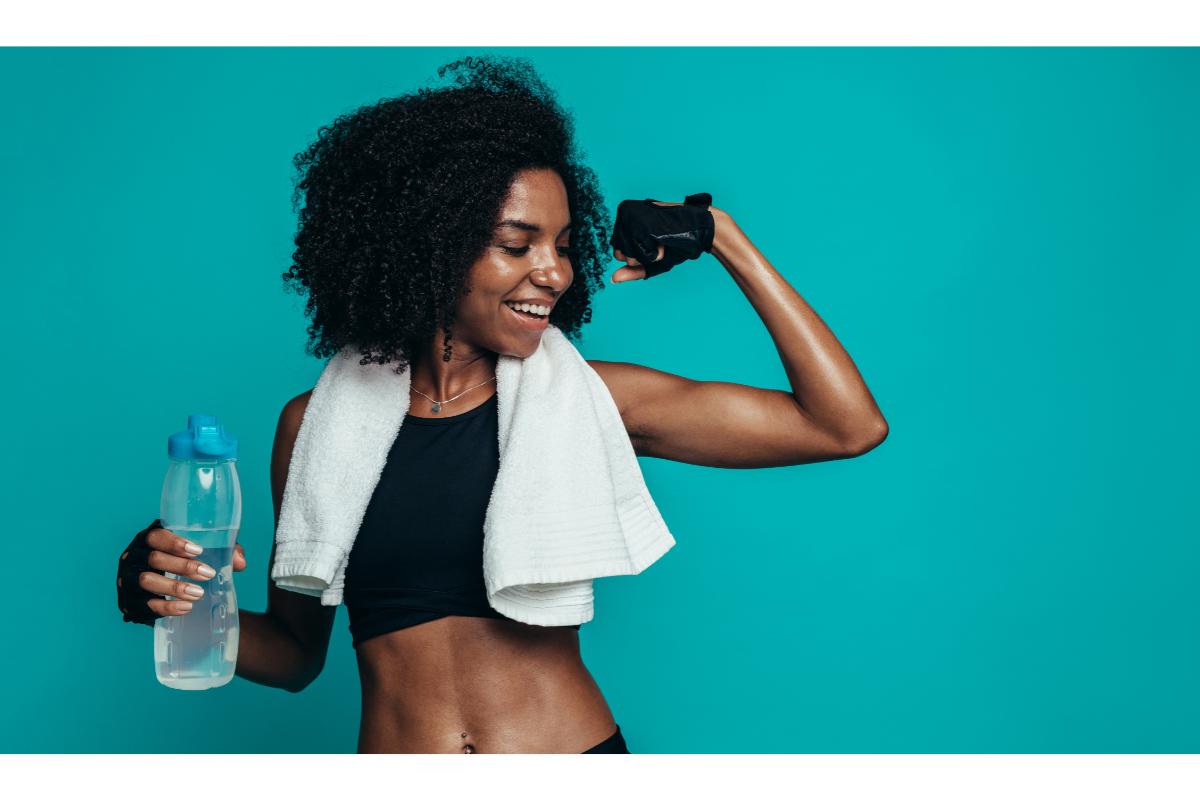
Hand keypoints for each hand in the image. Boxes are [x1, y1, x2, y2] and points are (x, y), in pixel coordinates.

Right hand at [116, 520, 246, 625]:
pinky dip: (165, 607)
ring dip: (174, 587)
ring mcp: (126, 580)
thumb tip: (239, 563)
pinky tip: (185, 608)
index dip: (174, 542)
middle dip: (182, 566)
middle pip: (154, 558)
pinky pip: (144, 605)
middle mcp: (133, 557)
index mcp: (148, 540)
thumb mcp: (200, 553)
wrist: (162, 593)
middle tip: (208, 573)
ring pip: (147, 581)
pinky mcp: (127, 603)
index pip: (155, 536)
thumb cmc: (182, 564)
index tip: (198, 550)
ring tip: (198, 593)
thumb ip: (221, 552)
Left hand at [609, 194, 715, 280]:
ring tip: (661, 240)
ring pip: (627, 256)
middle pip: (619, 255)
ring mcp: (630, 219)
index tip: (653, 242)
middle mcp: (623, 214)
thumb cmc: (677, 242)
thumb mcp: (651, 260)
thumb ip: (632, 269)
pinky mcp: (639, 225)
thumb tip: (612, 279)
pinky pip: (639, 255)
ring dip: (648, 256)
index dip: (638, 256)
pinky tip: (663, 240)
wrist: (699, 230)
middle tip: (658, 242)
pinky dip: (654, 254)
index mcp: (624, 217)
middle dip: (641, 258)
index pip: (618, 252)